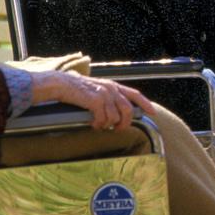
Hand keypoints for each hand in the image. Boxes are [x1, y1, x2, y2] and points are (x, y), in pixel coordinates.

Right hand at [34, 71, 154, 130]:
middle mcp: (111, 89)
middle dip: (125, 123)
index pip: (135, 94)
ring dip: (108, 125)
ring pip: (115, 118)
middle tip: (118, 130)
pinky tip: (92, 123)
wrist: (62, 84)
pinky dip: (98, 125)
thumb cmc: (78, 90)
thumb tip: (118, 115)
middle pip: (128, 110)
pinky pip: (103, 120)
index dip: (145, 104)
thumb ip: (110, 98)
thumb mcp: (98, 89)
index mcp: (114, 86)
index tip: (152, 113)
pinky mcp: (96, 101)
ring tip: (99, 125)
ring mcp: (104, 94)